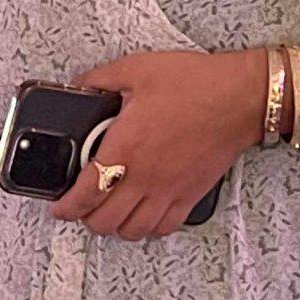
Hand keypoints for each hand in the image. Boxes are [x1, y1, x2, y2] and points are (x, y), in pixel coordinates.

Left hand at [54, 48, 263, 239]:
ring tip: (109, 213)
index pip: (86, 192)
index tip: (59, 207)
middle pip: (105, 221)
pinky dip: (149, 228)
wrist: (241, 97)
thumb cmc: (195, 83)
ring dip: (116, 226)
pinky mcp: (191, 194)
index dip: (66, 207)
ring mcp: (169, 190)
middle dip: (86, 218)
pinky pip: (165, 227)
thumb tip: (80, 85)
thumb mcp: (137, 69)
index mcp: (126, 147)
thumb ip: (101, 79)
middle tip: (82, 206)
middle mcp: (145, 176)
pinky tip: (143, 215)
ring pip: (134, 230)